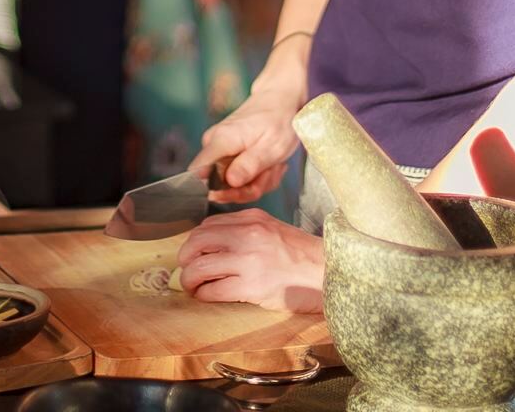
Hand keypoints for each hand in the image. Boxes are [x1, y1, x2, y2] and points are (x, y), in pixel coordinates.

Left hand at [176, 210, 323, 311]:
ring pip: (199, 267)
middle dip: (185, 257)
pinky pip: (213, 290)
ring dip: (189, 279)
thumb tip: (215, 243)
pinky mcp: (252, 286)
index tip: (194, 252)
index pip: (208, 225)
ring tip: (192, 286)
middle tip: (186, 268)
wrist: (329, 274)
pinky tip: (207, 296)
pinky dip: (204, 295)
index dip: (195, 240)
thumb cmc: (303, 256)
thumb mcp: (274, 229)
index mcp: (252, 218)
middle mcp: (248, 235)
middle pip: (196, 242)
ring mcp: (249, 260)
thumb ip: (247, 231)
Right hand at [190, 83, 302, 203]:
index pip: (197, 172)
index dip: (215, 190)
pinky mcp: (226, 153)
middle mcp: (214, 143)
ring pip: (234, 183)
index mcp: (221, 140)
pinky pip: (239, 176)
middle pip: (221, 184)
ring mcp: (219, 148)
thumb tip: (230, 182)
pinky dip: (257, 175)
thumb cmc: (278, 120)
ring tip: (273, 165)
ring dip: (258, 181)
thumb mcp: (272, 147)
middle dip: (249, 186)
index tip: (238, 191)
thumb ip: (249, 165)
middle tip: (270, 172)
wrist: (280, 101)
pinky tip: (268, 164)